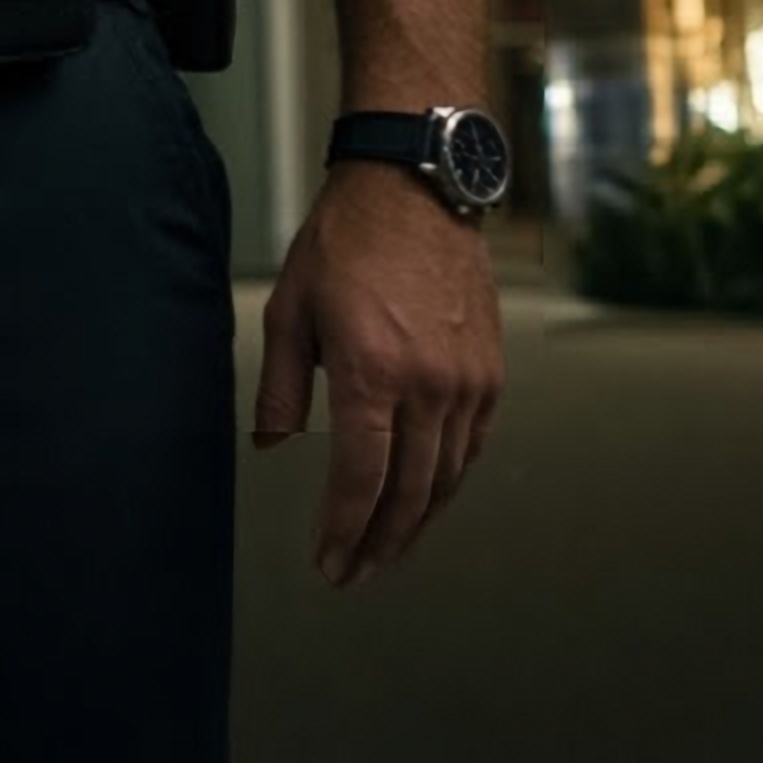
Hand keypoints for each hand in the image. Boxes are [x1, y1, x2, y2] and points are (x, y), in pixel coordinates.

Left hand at [249, 165, 502, 586]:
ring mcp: (468, 381)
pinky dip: (448, 482)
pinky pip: (472, 446)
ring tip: (387, 550)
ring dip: (416, 523)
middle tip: (355, 574)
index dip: (344, 529)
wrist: (415, 188)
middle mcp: (430, 385)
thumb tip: (272, 444)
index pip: (362, 478)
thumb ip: (283, 386)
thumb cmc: (345, 241)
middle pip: (409, 492)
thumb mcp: (290, 308)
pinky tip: (425, 497)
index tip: (328, 561)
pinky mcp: (490, 372)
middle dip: (380, 544)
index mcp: (373, 371)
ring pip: (447, 478)